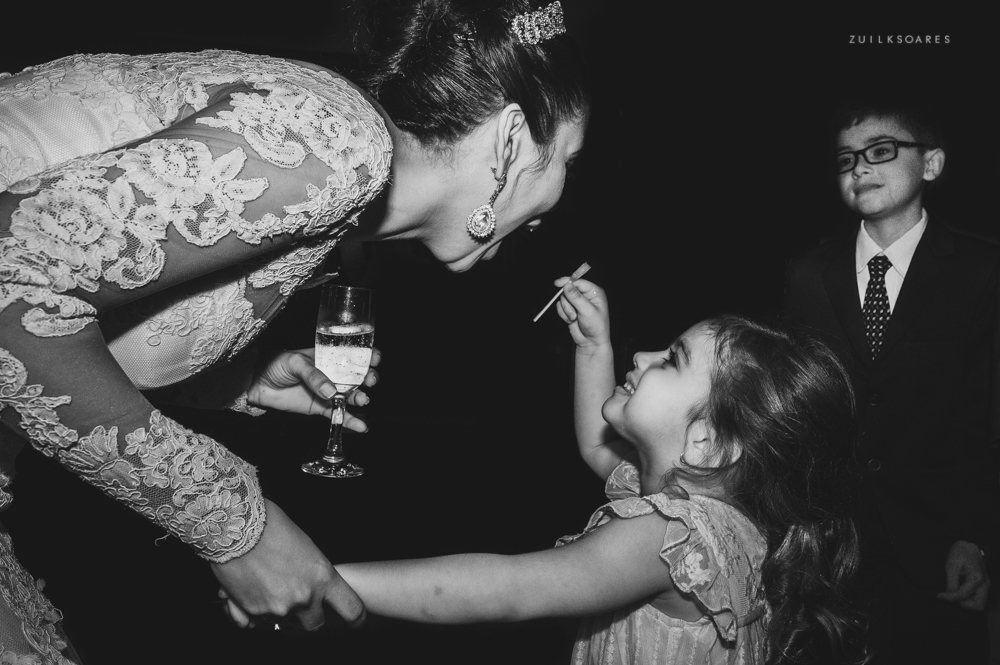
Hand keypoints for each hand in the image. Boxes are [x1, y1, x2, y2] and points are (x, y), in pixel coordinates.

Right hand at [213, 499, 365, 630]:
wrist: (235, 525)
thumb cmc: (271, 526)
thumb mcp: (306, 547)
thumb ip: (313, 573)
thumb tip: (312, 586)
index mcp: (323, 577)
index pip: (352, 609)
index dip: (355, 618)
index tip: (353, 620)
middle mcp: (304, 597)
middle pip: (316, 624)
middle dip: (310, 617)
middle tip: (301, 602)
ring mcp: (278, 608)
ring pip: (284, 623)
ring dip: (279, 612)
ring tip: (268, 585)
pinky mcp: (252, 612)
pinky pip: (257, 621)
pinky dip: (254, 611)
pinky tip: (250, 590)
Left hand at [246, 347, 380, 432]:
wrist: (258, 383)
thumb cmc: (276, 364)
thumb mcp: (295, 363)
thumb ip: (314, 375)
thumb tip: (331, 392)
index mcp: (329, 356)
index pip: (353, 354)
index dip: (367, 356)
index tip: (374, 359)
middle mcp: (333, 373)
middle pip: (357, 376)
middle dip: (368, 377)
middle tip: (369, 380)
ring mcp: (328, 391)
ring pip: (351, 395)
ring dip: (360, 397)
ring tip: (362, 400)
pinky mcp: (321, 408)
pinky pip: (339, 415)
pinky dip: (350, 421)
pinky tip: (361, 426)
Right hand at [554, 277, 609, 349]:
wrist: (591, 342)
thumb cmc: (596, 327)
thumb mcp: (587, 311)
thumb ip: (576, 298)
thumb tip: (567, 285)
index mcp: (594, 292)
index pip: (579, 282)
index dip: (568, 281)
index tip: (558, 283)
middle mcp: (585, 295)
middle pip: (568, 290)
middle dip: (568, 303)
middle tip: (574, 314)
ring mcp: (577, 302)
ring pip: (563, 299)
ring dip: (566, 310)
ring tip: (574, 318)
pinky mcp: (570, 309)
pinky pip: (560, 307)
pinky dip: (563, 314)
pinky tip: (571, 320)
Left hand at [937, 540, 989, 609]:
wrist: (970, 546)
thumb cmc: (960, 553)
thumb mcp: (951, 565)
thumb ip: (951, 581)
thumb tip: (949, 594)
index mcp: (976, 578)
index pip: (962, 596)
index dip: (949, 597)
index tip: (939, 595)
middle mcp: (984, 584)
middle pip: (978, 606)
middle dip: (963, 603)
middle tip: (951, 595)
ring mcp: (985, 585)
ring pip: (979, 604)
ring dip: (966, 601)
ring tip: (955, 591)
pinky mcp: (983, 585)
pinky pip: (978, 598)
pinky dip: (968, 598)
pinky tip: (959, 589)